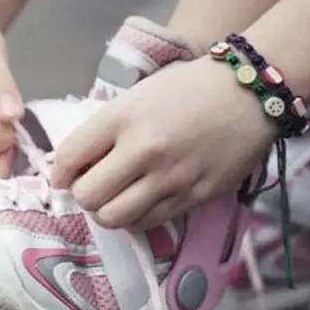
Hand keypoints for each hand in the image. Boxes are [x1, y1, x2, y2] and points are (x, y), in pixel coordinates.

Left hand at [51, 59, 275, 229]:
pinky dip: (137, 217)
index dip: (60, 172)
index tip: (66, 175)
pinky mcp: (194, 196)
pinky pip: (149, 222)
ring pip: (114, 218)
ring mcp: (170, 177)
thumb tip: (72, 165)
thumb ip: (104, 129)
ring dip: (107, 212)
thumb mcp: (138, 96)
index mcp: (123, 117)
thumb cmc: (189, 88)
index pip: (69, 158)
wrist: (250, 91)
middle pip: (87, 197)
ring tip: (117, 198)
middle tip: (94, 187)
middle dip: (83, 195)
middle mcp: (143, 150)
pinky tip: (144, 201)